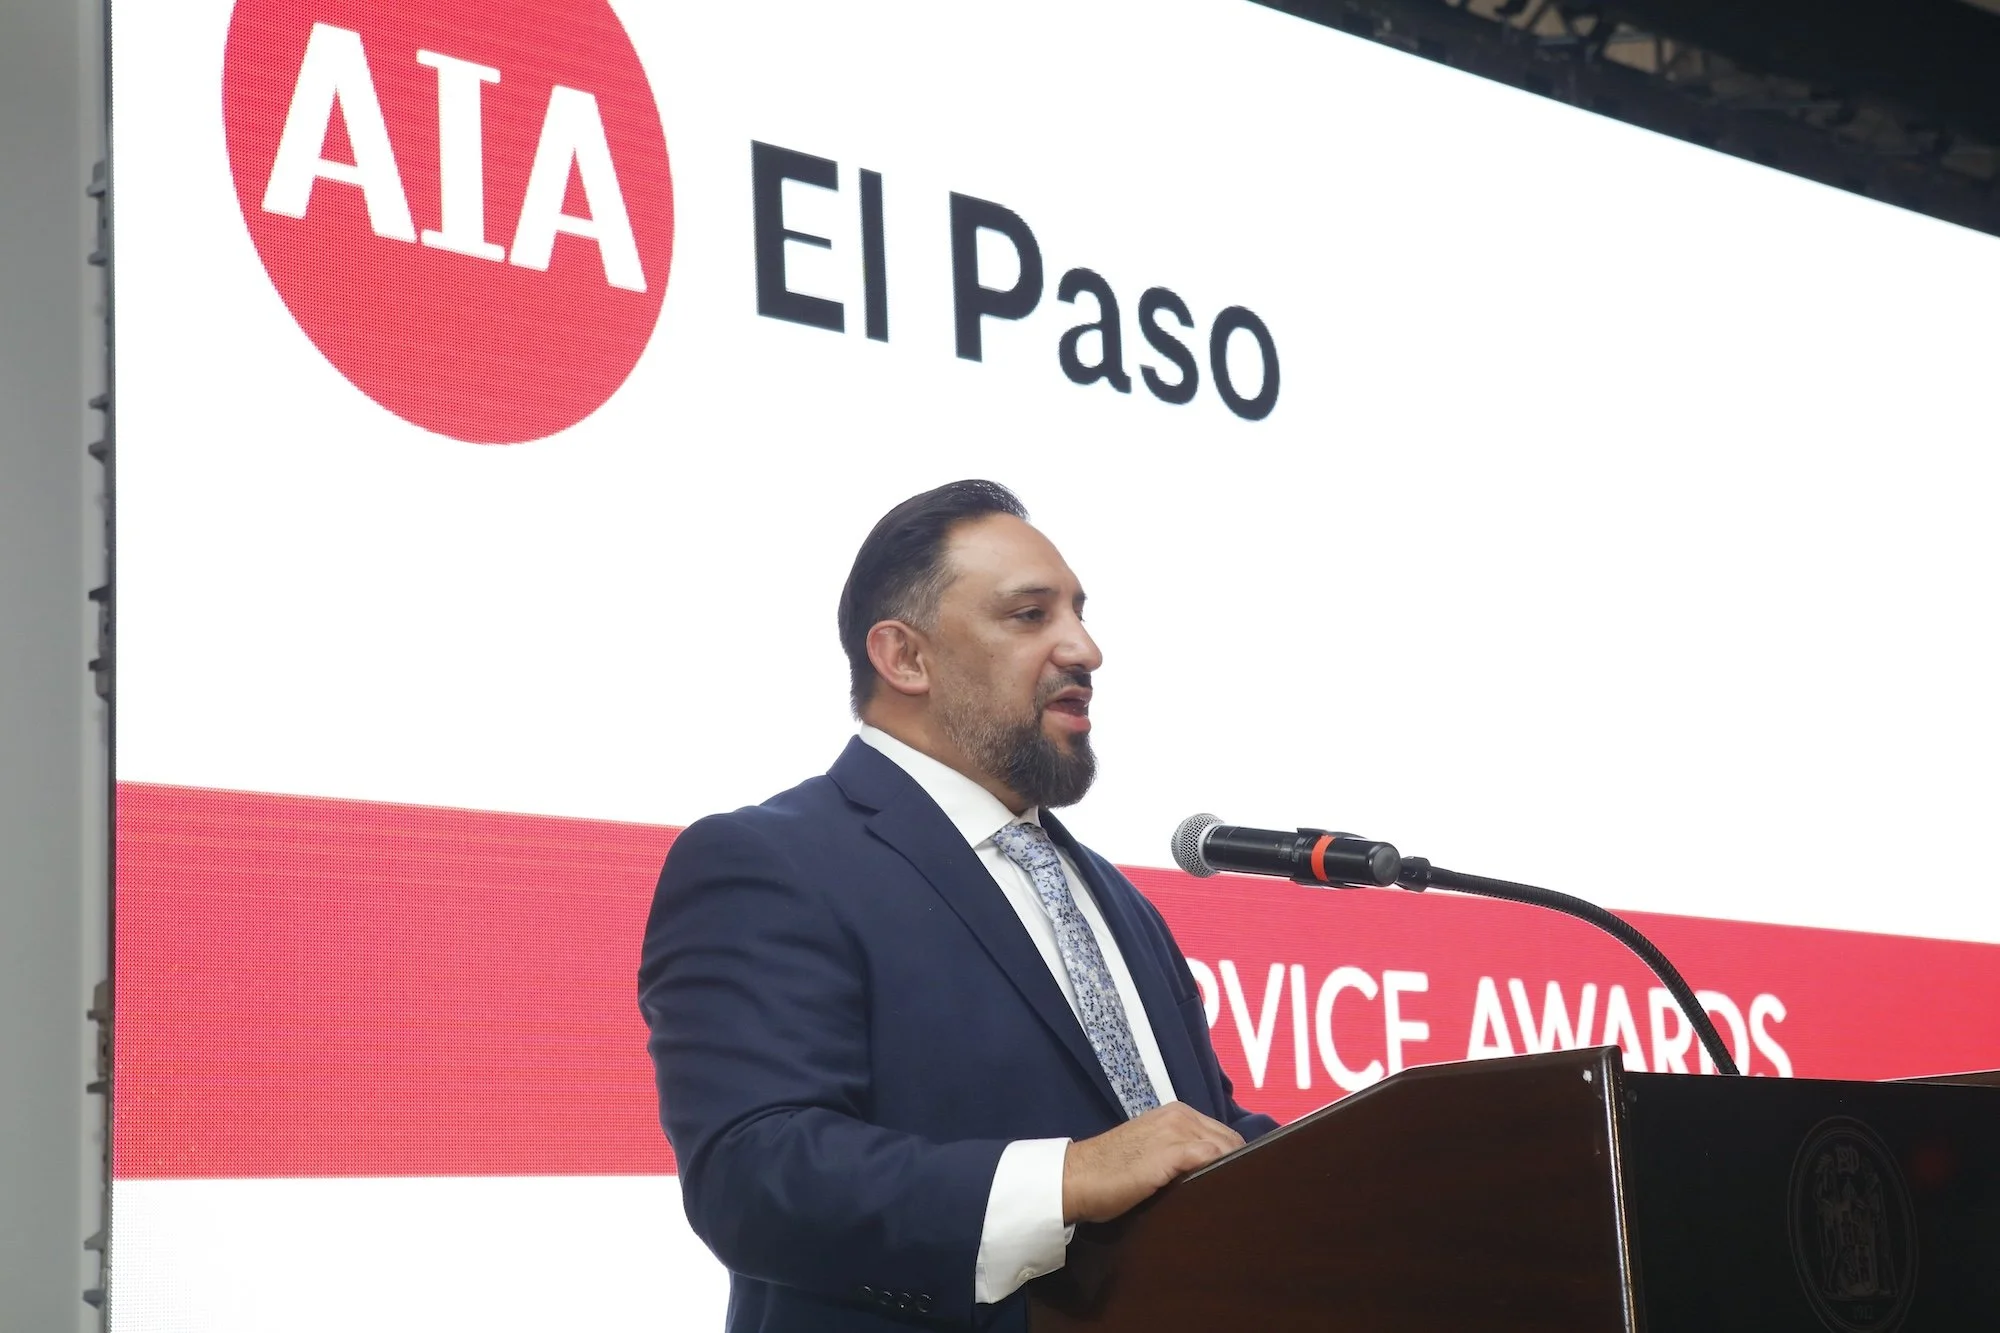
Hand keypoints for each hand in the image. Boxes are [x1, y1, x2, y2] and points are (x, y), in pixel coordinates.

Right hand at [1061, 1102, 1243, 1223]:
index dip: (1234, 1158)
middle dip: (1240, 1164)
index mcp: (1177, 1113)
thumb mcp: (1151, 1154)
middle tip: (1240, 1191)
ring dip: (1235, 1170)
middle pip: (1231, 1141)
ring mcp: (1177, 1131)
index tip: (1240, 1179)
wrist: (1077, 1177)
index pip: (1223, 1135)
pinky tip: (1223, 1190)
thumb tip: (1209, 1174)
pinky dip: (1223, 1172)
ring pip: (1227, 1148)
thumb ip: (1179, 1155)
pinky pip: (1213, 1157)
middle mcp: (1180, 1116)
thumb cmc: (1110, 1171)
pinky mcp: (1172, 1152)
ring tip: (1236, 1196)